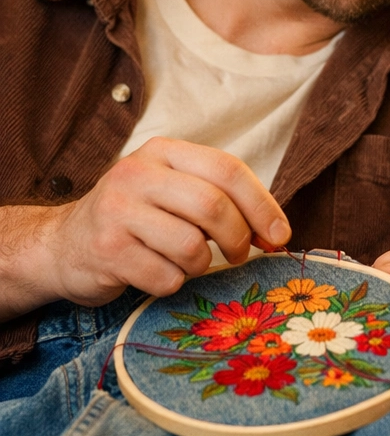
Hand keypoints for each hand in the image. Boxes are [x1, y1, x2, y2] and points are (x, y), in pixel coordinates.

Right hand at [30, 137, 289, 309]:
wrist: (63, 246)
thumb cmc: (139, 219)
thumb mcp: (176, 192)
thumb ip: (224, 201)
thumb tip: (278, 233)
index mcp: (163, 151)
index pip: (227, 170)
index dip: (262, 205)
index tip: (280, 234)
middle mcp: (136, 173)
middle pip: (213, 206)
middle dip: (238, 237)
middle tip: (241, 253)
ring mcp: (116, 210)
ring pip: (191, 246)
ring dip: (202, 265)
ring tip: (189, 262)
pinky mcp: (105, 251)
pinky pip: (165, 277)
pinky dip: (172, 283)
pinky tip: (157, 273)